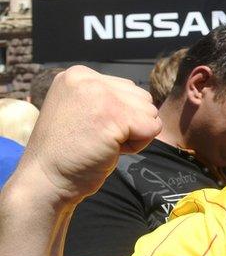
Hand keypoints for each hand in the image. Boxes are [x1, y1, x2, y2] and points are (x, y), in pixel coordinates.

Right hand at [17, 66, 160, 206]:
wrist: (44, 180)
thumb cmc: (67, 153)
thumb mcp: (82, 111)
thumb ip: (108, 99)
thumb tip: (147, 103)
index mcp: (78, 75)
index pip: (128, 89)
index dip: (119, 116)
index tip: (90, 130)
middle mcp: (88, 78)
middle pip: (142, 98)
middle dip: (129, 123)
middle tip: (97, 139)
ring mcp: (100, 95)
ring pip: (149, 112)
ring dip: (134, 134)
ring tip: (102, 144)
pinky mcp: (113, 115)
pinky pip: (152, 128)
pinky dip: (138, 145)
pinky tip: (110, 151)